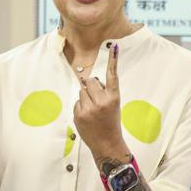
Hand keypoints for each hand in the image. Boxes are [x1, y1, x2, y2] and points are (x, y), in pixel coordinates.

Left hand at [74, 43, 127, 161]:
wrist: (107, 144)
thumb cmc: (111, 122)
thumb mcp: (113, 106)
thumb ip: (103, 92)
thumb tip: (87, 80)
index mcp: (114, 98)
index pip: (113, 75)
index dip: (113, 60)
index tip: (114, 46)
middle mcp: (101, 102)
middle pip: (90, 81)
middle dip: (91, 87)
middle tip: (96, 99)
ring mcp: (89, 109)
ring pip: (81, 91)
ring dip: (85, 98)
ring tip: (93, 111)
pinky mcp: (79, 115)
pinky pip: (76, 102)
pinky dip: (80, 107)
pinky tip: (88, 117)